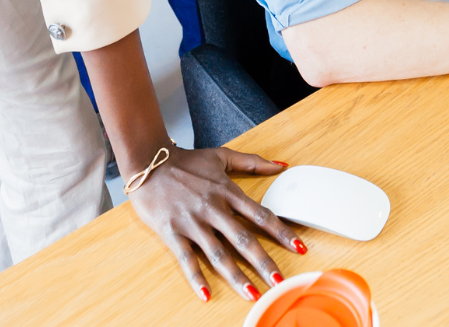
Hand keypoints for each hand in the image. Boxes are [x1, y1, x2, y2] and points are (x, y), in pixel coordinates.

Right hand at [127, 146, 300, 302]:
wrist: (148, 161)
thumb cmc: (186, 161)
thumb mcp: (221, 156)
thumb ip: (253, 162)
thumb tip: (281, 166)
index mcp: (227, 191)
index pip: (261, 215)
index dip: (282, 232)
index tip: (300, 247)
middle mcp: (213, 209)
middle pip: (243, 239)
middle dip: (263, 262)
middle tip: (279, 281)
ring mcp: (192, 222)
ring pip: (218, 253)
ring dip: (236, 275)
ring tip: (251, 293)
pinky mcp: (172, 232)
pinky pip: (186, 258)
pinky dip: (196, 277)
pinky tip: (206, 294)